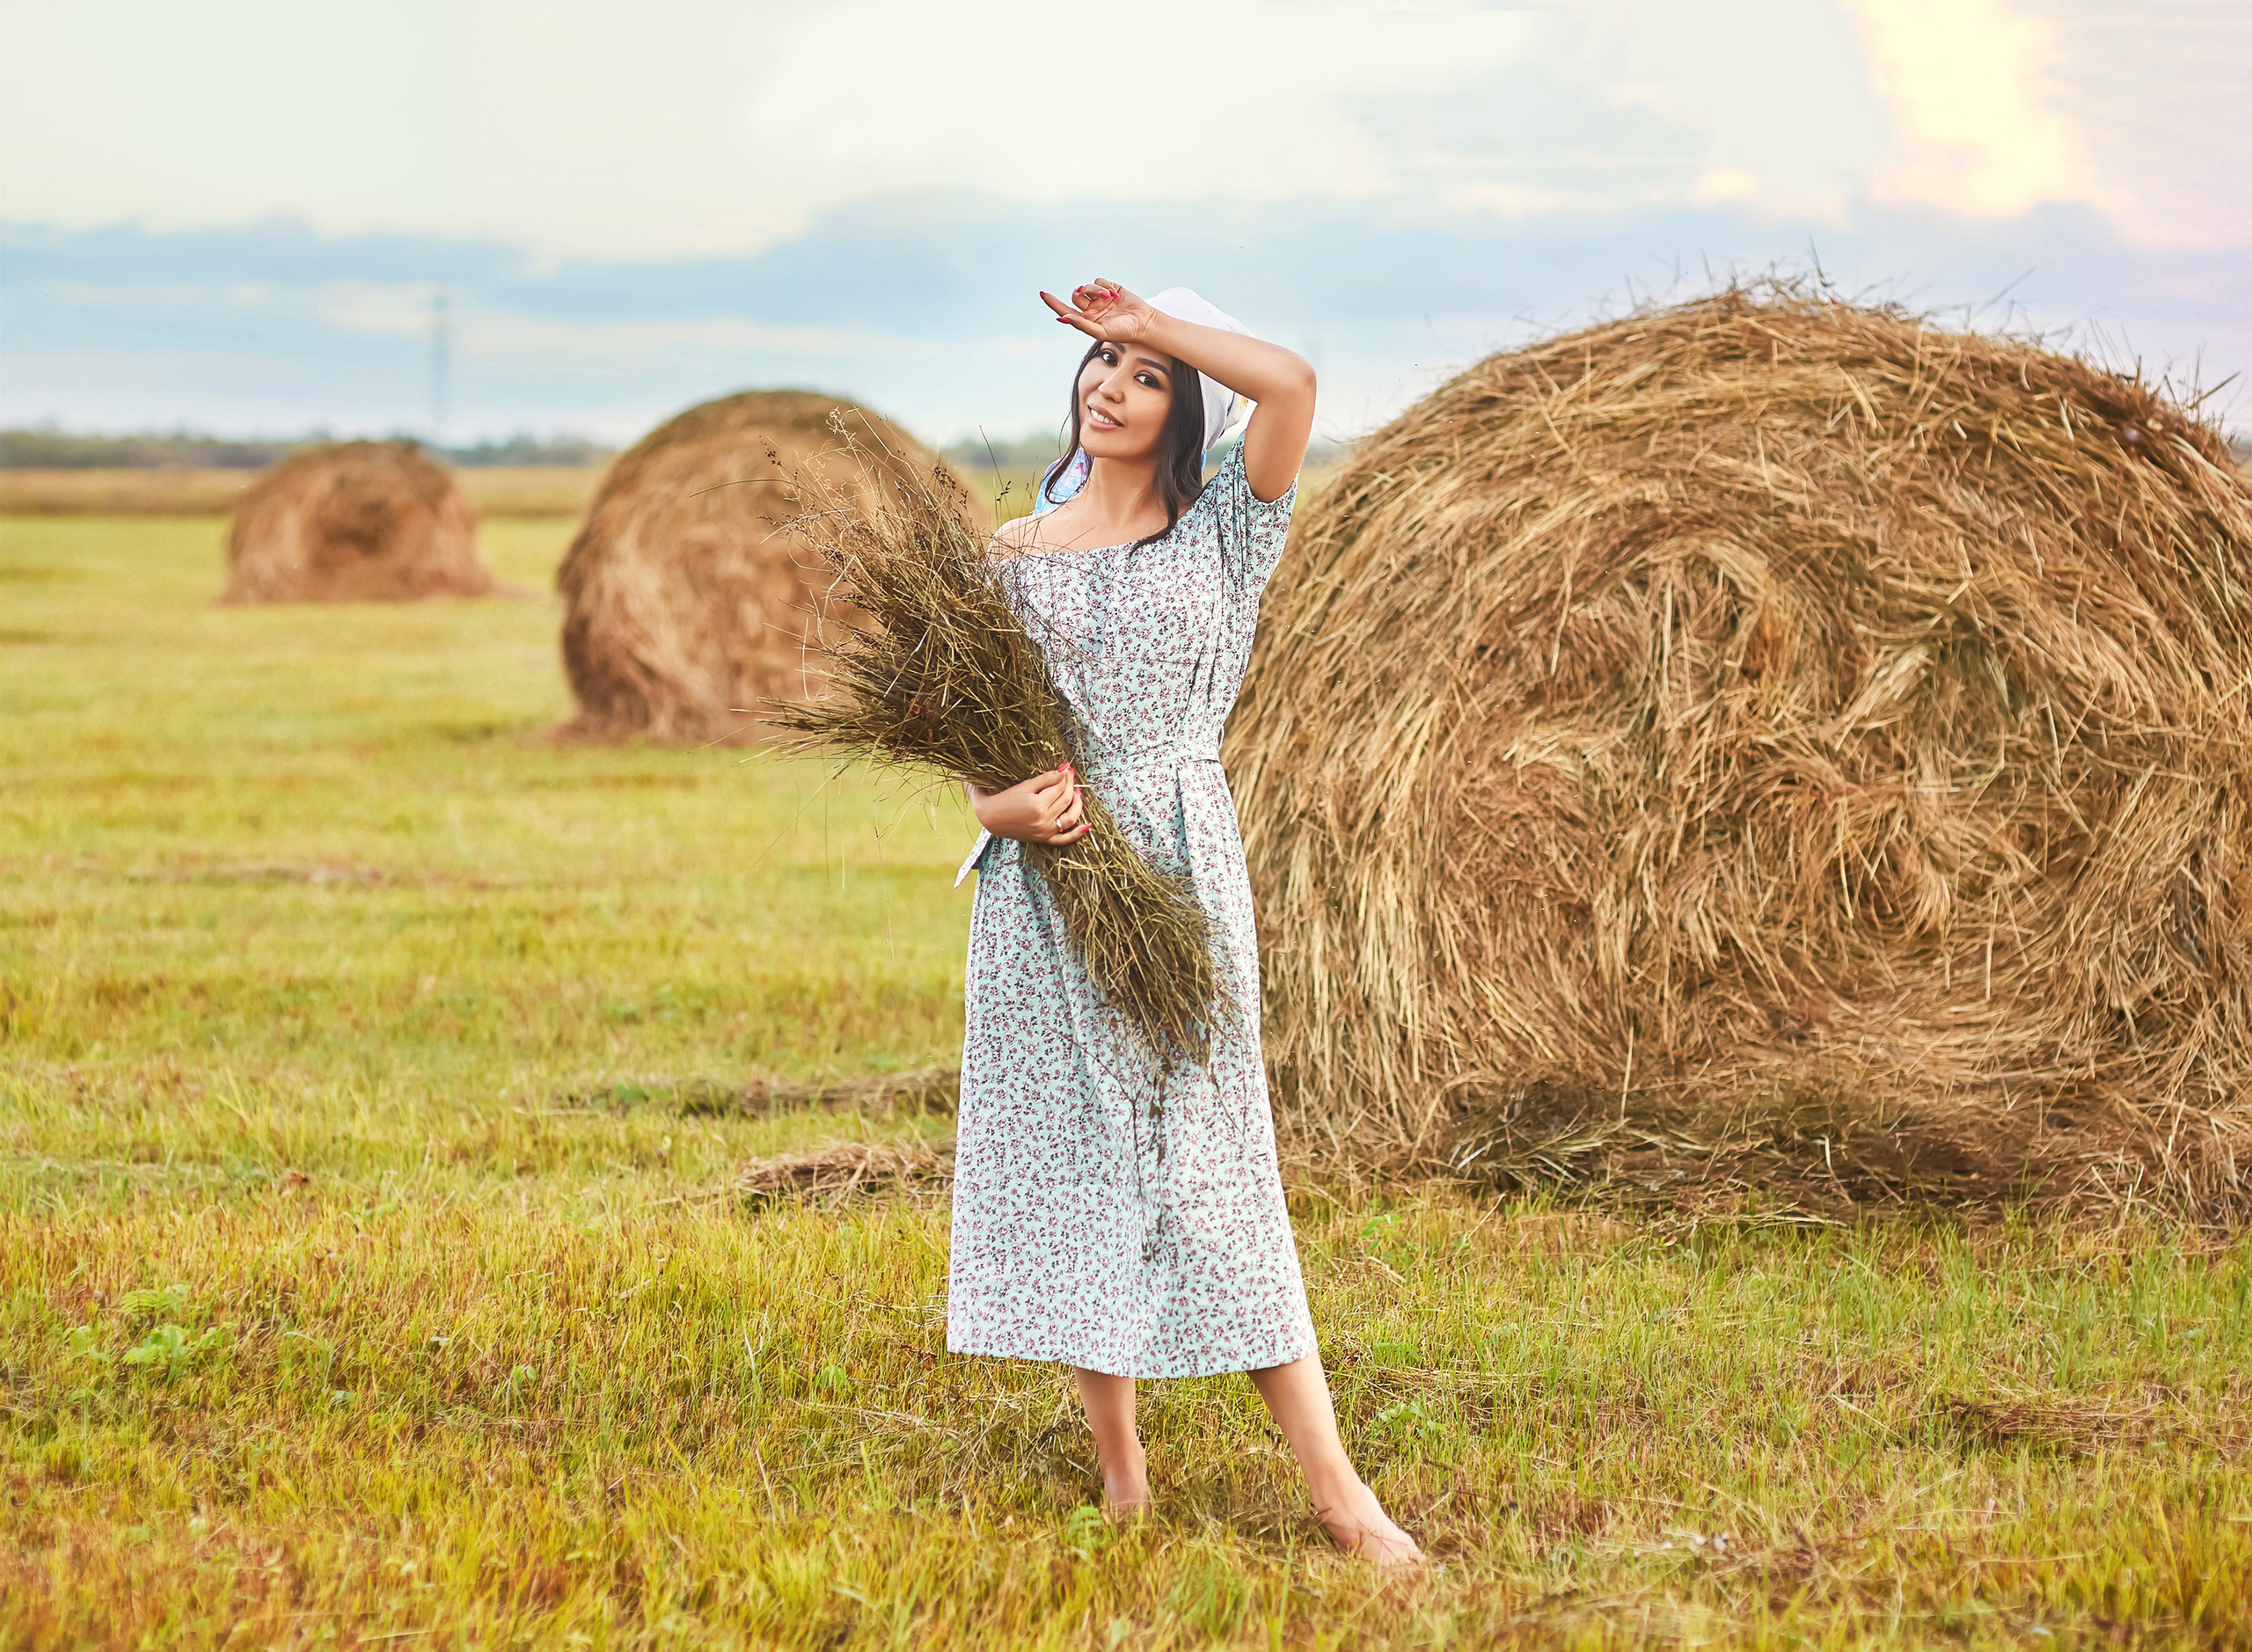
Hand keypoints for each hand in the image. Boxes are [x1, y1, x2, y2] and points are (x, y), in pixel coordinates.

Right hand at [971, 765, 1089, 844]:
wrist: (990, 818)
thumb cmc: (1004, 799)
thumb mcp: (1025, 786)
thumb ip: (1046, 779)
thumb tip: (1064, 769)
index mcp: (1038, 805)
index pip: (1059, 788)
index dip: (1065, 777)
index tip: (1067, 769)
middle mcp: (1043, 820)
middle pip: (1066, 800)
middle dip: (1071, 786)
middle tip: (1070, 776)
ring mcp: (1044, 832)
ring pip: (1070, 818)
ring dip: (1078, 804)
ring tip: (1077, 792)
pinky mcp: (1043, 839)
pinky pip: (1064, 839)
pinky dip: (1077, 834)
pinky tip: (1087, 825)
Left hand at [1041, 280, 1156, 343]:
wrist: (1143, 322)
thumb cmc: (1123, 331)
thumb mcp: (1101, 332)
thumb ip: (1082, 325)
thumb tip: (1063, 318)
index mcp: (1085, 320)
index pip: (1064, 310)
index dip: (1053, 302)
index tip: (1042, 294)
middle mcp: (1090, 309)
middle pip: (1075, 295)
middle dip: (1081, 293)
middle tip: (1091, 296)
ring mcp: (1099, 298)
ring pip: (1087, 286)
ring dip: (1096, 290)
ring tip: (1109, 298)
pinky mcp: (1109, 287)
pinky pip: (1099, 280)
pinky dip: (1105, 286)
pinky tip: (1114, 294)